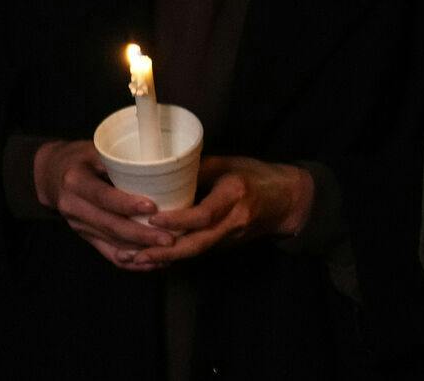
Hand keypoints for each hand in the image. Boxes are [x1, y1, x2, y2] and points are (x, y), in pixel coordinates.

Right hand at [34, 139, 172, 270]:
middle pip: (109, 224)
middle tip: (169, 239)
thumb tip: (157, 163)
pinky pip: (107, 252)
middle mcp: (73, 206)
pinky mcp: (84, 236)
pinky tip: (150, 263)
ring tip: (167, 253)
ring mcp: (78, 225)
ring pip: (110, 242)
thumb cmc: (82, 158)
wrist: (51, 175)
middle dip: (141, 234)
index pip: (103, 196)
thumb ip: (120, 159)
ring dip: (139, 250)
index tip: (152, 208)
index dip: (126, 204)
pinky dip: (129, 261)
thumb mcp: (96, 150)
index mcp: (76, 182)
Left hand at [129, 156, 312, 265]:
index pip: (204, 214)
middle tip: (135, 254)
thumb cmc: (257, 176)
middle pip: (198, 244)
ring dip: (166, 258)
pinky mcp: (228, 245)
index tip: (153, 218)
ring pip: (196, 252)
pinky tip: (154, 257)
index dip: (178, 220)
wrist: (288, 200)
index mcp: (235, 195)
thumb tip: (162, 171)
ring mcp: (232, 236)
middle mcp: (234, 220)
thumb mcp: (230, 164)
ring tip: (136, 259)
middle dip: (165, 252)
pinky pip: (200, 251)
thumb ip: (198, 169)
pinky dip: (177, 255)